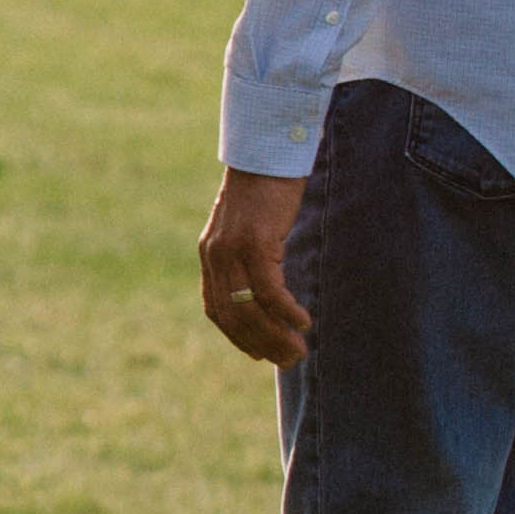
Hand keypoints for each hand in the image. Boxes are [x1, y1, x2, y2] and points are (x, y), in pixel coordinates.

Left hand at [197, 168, 311, 368]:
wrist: (268, 153)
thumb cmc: (266, 190)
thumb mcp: (250, 228)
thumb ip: (248, 256)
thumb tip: (265, 285)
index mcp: (210, 255)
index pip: (216, 310)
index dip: (238, 337)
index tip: (260, 354)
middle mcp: (215, 256)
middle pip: (233, 316)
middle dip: (261, 345)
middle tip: (289, 361)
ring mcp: (233, 250)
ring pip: (251, 308)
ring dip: (276, 335)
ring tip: (299, 350)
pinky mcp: (256, 242)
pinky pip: (269, 290)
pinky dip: (287, 312)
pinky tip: (304, 322)